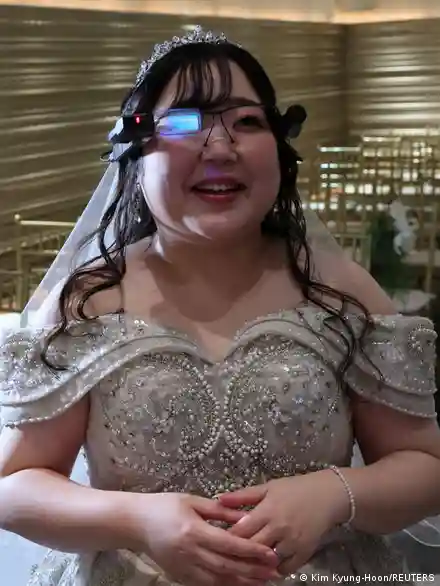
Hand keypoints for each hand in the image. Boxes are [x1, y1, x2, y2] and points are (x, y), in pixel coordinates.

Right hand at [132, 492, 279, 585]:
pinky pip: (205, 584)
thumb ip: (219, 511)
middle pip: (226, 566)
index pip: (228, 544)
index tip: (271, 553)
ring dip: (242, 582)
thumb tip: (245, 517)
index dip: (251, 550)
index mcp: (193, 530)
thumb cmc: (165, 506)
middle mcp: (190, 552)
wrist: (135, 523)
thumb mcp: (192, 501)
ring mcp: (183, 568)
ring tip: (262, 582)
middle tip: (274, 573)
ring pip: (218, 580)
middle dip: (252, 571)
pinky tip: (238, 585)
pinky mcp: (179, 577)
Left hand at [217, 471, 349, 574]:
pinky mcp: (304, 553)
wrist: (326, 495)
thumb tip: (219, 498)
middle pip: (252, 548)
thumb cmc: (294, 489)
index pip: (240, 531)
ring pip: (267, 561)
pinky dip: (275, 569)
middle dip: (239, 552)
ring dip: (256, 563)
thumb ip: (243, 496)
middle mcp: (278, 528)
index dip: (228, 537)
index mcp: (267, 510)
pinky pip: (285, 569)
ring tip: (246, 562)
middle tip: (229, 554)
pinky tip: (267, 565)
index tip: (219, 540)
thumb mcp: (268, 487)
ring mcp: (292, 543)